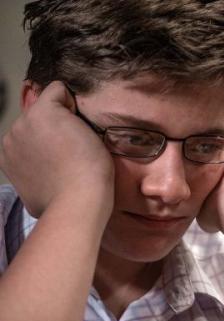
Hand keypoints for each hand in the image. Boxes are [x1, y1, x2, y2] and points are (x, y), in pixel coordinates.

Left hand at [0, 81, 113, 217]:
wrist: (76, 202)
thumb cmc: (91, 167)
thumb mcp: (90, 132)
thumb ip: (70, 118)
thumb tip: (64, 121)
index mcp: (41, 111)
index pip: (58, 91)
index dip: (73, 107)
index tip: (81, 127)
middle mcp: (19, 123)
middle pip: (39, 112)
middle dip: (52, 123)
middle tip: (70, 146)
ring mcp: (9, 145)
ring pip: (27, 131)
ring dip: (39, 139)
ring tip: (58, 161)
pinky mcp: (6, 164)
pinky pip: (19, 150)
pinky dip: (29, 156)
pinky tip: (46, 170)